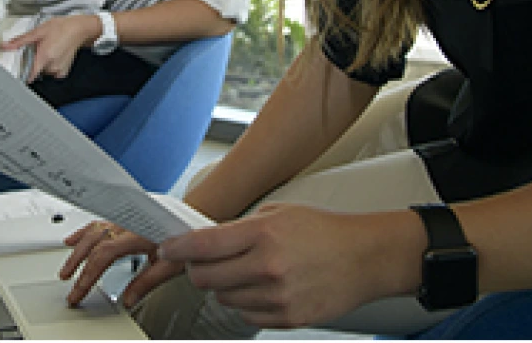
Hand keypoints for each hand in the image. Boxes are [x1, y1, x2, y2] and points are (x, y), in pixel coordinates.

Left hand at [1, 14, 95, 81]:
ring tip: (47, 50)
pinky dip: (50, 67)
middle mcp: (52, 66)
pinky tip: (53, 56)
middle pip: (35, 71)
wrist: (78, 29)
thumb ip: (21, 41)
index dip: (21, 75)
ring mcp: (59, 70)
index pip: (29, 75)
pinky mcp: (63, 72)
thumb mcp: (38, 31)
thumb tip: (5, 46)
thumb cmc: (60, 28)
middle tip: (37, 50)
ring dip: (42, 64)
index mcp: (44, 57)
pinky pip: (51, 73)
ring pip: (43, 72)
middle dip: (33, 62)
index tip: (17, 73)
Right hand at [59, 221, 179, 307]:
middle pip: (93, 243)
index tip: (78, 291)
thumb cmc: (187, 239)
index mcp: (137, 234)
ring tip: (67, 270)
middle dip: (77, 266)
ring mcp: (124, 219)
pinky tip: (72, 240)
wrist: (194, 217)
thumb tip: (128, 300)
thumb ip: (147, 282)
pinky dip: (83, 233)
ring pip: (92, 232)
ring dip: (77, 251)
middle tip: (70, 287)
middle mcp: (127, 223)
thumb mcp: (171, 266)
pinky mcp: (124, 218)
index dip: (88, 273)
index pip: (103, 254)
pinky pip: (98, 223)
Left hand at [157, 204, 386, 328]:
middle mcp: (267, 268)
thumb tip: (204, 239)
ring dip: (224, 286)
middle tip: (203, 262)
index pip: (203, 245)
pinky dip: (246, 302)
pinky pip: (246, 315)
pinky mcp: (288, 319)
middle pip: (205, 278)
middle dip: (197, 269)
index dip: (177, 248)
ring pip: (223, 298)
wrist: (365, 258)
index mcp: (262, 235)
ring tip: (245, 271)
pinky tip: (262, 287)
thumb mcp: (277, 213)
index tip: (166, 248)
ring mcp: (277, 297)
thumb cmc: (322, 230)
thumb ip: (239, 227)